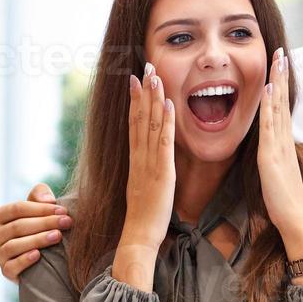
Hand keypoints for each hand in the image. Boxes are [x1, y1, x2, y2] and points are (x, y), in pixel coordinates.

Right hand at [0, 182, 72, 282]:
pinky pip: (11, 266)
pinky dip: (24, 260)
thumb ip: (40, 195)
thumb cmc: (39, 227)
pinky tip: (38, 255)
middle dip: (45, 223)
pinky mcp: (5, 271)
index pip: (17, 209)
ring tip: (58, 236)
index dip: (41, 208)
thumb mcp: (38, 208)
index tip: (63, 210)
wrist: (41, 260)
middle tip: (67, 222)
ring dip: (38, 239)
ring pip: (14, 246)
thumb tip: (48, 200)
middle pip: (18, 226)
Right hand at [123, 62, 175, 248]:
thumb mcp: (143, 187)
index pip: (133, 123)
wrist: (139, 234)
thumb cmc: (144, 216)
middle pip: (139, 118)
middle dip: (143, 91)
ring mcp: (149, 163)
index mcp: (135, 160)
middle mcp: (139, 157)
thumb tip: (150, 160)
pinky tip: (169, 104)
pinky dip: (166, 122)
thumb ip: (146, 170)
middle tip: (145, 66)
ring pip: (149, 124)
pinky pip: (164, 142)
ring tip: (155, 75)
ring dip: (153, 98)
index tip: (135, 80)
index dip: (135, 101)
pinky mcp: (162, 172)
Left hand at [256, 47, 302, 235]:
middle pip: (282, 102)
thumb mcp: (277, 174)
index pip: (282, 110)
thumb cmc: (285, 201)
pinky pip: (270, 124)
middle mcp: (283, 140)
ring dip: (277, 82)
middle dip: (281, 77)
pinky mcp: (271, 155)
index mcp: (283, 145)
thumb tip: (272, 151)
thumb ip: (276, 159)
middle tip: (281, 53)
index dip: (280, 88)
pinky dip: (270, 104)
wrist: (295, 218)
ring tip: (278, 60)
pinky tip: (269, 88)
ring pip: (278, 107)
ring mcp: (278, 146)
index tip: (280, 68)